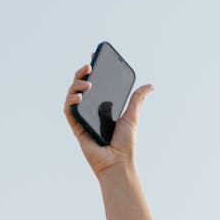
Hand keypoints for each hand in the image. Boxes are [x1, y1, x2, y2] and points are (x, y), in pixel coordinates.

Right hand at [63, 61, 153, 178]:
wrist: (118, 162)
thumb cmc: (125, 144)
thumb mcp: (132, 116)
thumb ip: (137, 99)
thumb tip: (150, 85)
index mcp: (101, 107)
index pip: (94, 84)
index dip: (91, 71)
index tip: (94, 57)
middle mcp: (90, 111)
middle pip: (80, 87)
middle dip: (82, 74)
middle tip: (89, 66)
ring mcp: (82, 119)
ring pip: (72, 96)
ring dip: (76, 85)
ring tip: (88, 83)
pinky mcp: (76, 128)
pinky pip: (68, 111)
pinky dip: (71, 100)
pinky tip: (80, 95)